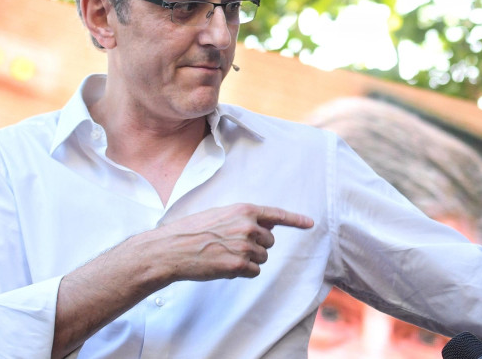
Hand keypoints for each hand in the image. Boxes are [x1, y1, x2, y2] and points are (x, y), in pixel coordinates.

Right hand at [140, 203, 313, 281]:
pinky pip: (254, 271)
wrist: (172, 249)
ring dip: (249, 260)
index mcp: (244, 210)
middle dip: (257, 246)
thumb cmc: (192, 231)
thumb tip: (266, 225)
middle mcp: (248, 226)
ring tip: (224, 255)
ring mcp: (245, 246)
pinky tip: (224, 266)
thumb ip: (243, 218)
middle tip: (232, 246)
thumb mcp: (220, 215)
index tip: (310, 223)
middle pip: (270, 242)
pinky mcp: (239, 265)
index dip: (295, 220)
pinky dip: (243, 272)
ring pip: (263, 258)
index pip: (276, 214)